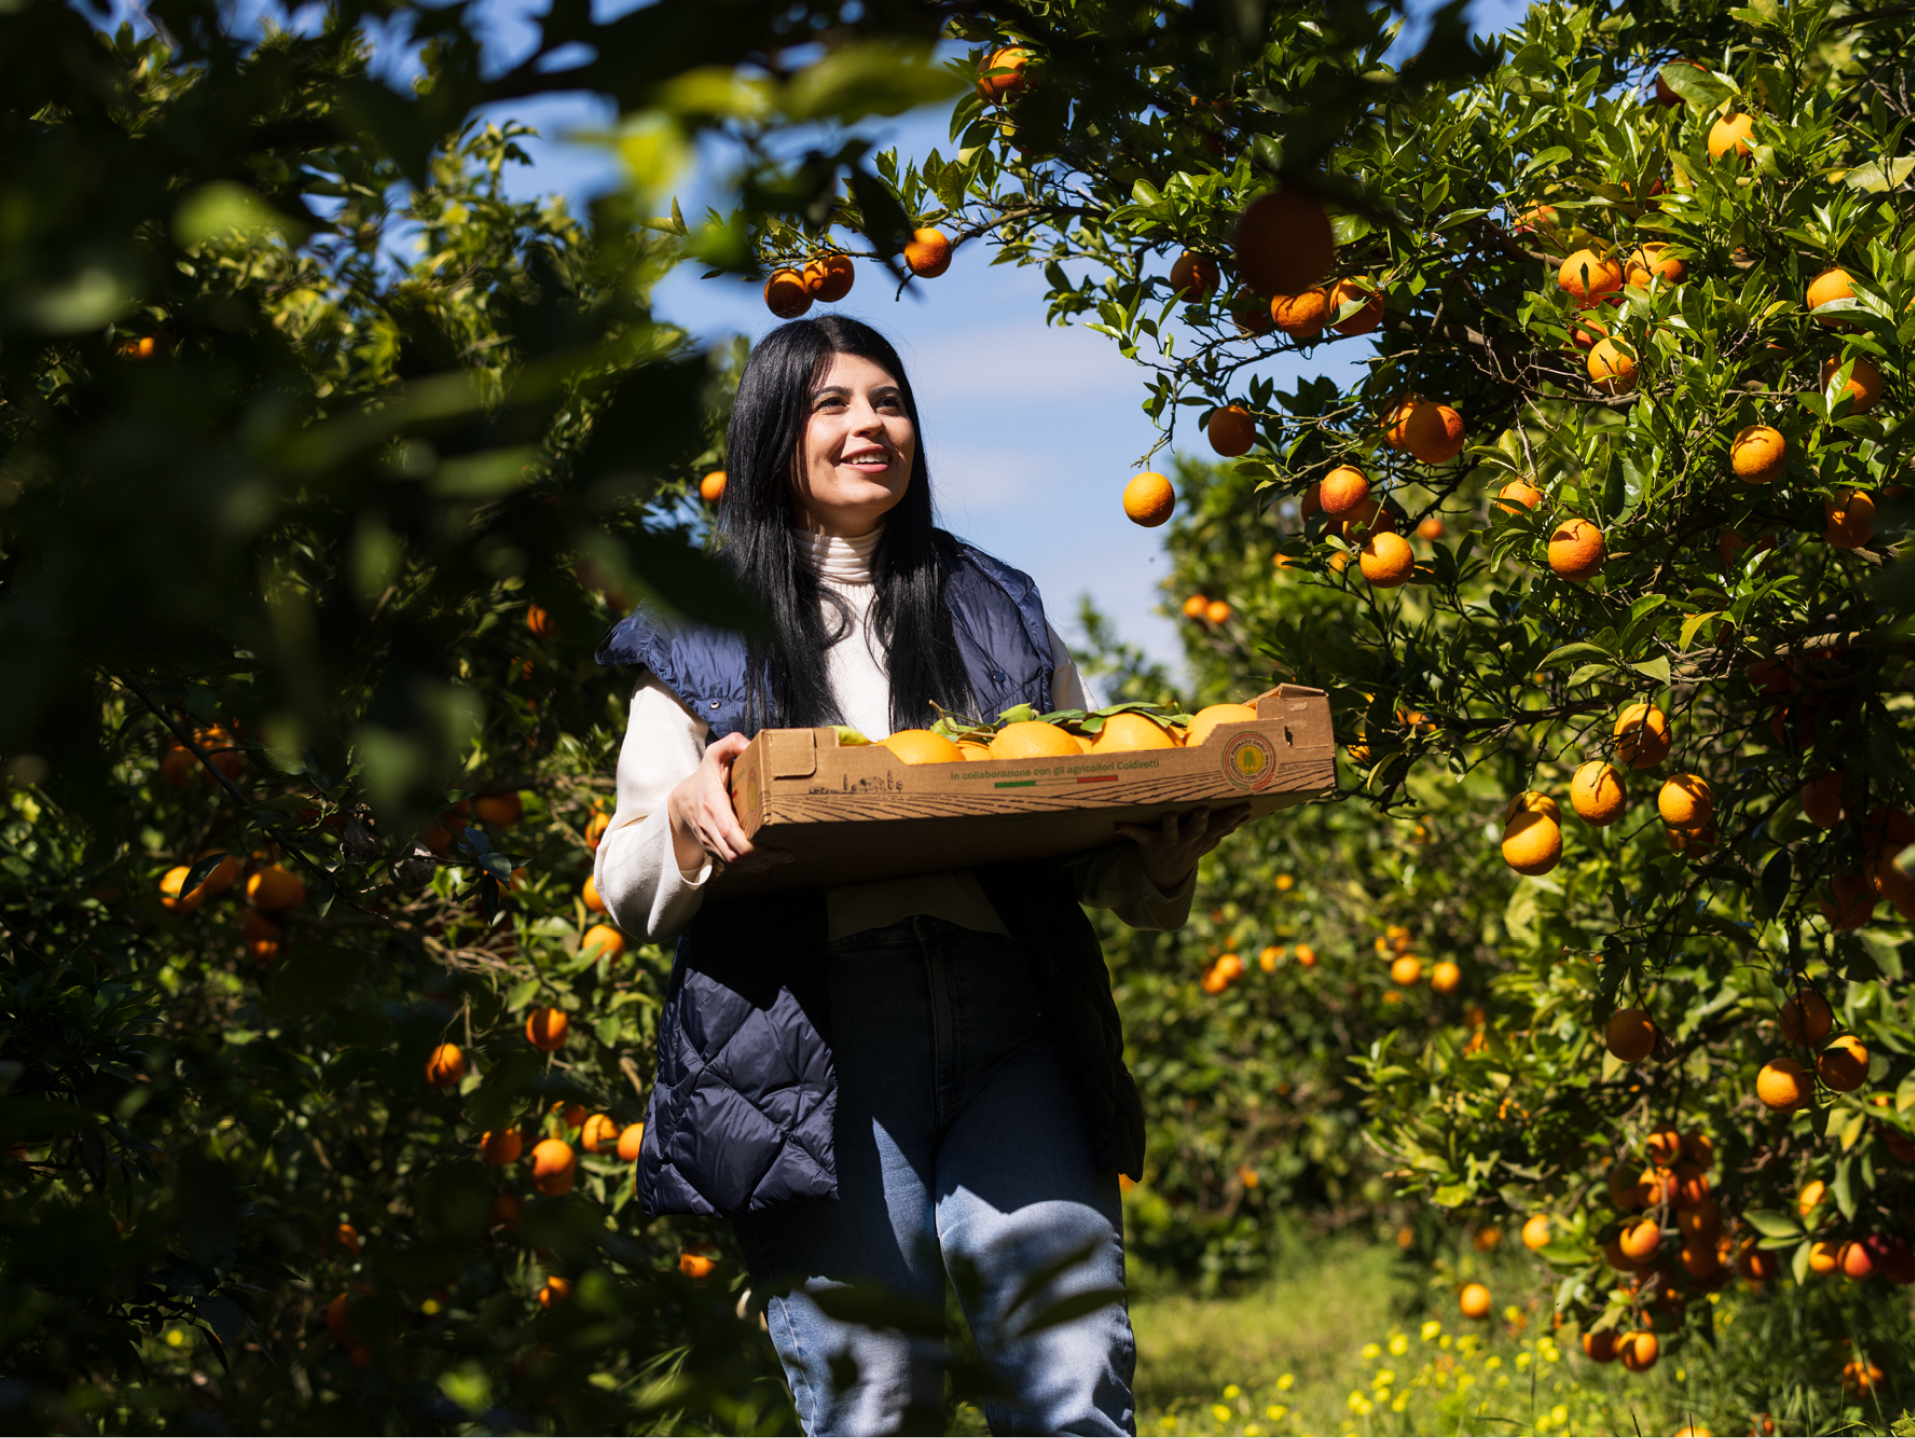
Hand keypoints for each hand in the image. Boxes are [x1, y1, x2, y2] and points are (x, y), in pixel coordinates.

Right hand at [666, 733, 789, 875]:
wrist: (681, 801)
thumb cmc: (703, 777)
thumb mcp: (714, 755)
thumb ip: (731, 744)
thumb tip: (750, 744)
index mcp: (712, 805)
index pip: (730, 834)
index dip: (751, 846)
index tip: (773, 845)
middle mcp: (709, 827)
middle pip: (735, 855)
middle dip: (762, 859)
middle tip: (786, 853)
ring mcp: (710, 841)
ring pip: (734, 863)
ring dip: (759, 865)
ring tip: (782, 857)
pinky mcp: (714, 849)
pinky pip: (732, 864)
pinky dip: (751, 866)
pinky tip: (769, 860)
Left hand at [1114, 805, 1250, 891]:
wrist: (1166, 875)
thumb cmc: (1189, 847)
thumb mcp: (1209, 840)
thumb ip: (1225, 826)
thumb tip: (1248, 812)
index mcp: (1202, 837)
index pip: (1221, 826)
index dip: (1233, 817)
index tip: (1245, 805)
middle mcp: (1187, 840)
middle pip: (1196, 831)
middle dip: (1201, 821)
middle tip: (1203, 809)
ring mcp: (1168, 843)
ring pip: (1170, 833)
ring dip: (1170, 825)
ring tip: (1169, 814)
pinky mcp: (1149, 843)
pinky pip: (1138, 835)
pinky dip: (1128, 830)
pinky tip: (1118, 825)